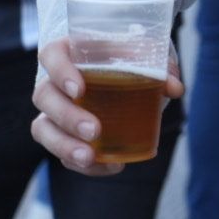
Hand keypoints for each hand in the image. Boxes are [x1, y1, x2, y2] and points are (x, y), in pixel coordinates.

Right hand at [31, 38, 183, 175]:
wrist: (127, 77)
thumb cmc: (130, 59)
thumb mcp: (146, 57)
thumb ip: (161, 68)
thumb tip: (175, 88)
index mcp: (71, 52)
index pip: (51, 55)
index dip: (60, 72)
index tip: (80, 90)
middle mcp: (54, 81)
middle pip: (44, 96)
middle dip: (67, 116)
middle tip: (94, 130)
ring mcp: (53, 110)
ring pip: (43, 128)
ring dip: (64, 146)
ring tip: (90, 158)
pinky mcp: (61, 135)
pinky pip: (62, 152)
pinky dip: (85, 164)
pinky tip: (111, 167)